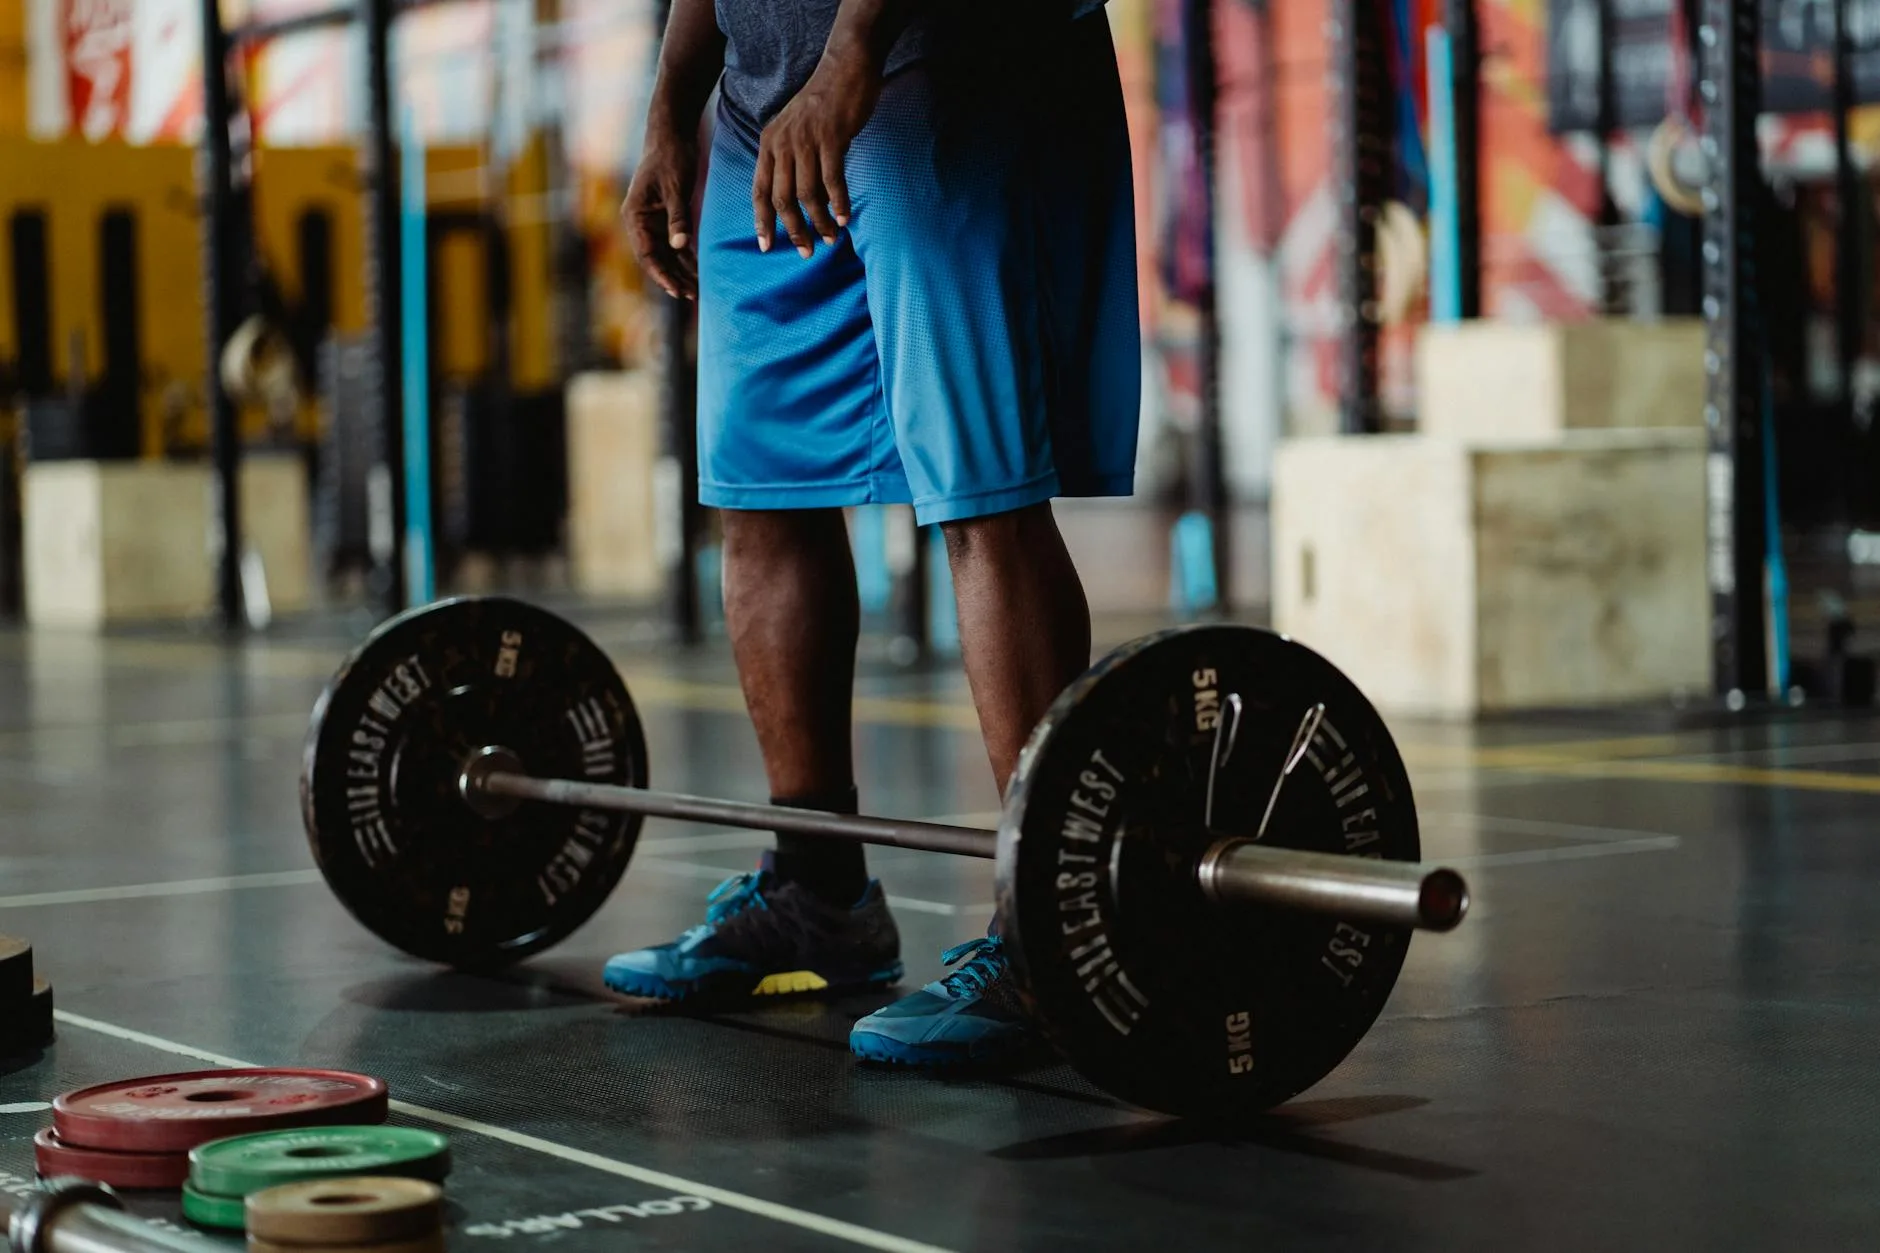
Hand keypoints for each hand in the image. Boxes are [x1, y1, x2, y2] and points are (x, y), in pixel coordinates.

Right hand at [622, 133, 699, 299]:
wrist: (672, 134)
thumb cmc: (671, 157)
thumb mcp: (676, 188)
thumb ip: (677, 218)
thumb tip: (679, 246)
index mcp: (635, 215)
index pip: (647, 253)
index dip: (661, 274)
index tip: (676, 290)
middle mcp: (641, 221)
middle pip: (656, 258)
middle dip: (673, 278)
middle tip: (692, 297)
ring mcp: (653, 220)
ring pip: (666, 253)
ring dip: (680, 271)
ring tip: (697, 291)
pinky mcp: (666, 216)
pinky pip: (675, 243)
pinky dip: (686, 257)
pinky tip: (699, 272)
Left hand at [751, 39, 885, 256]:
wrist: (845, 67)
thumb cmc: (824, 103)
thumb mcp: (798, 131)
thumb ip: (795, 161)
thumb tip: (807, 202)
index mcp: (769, 143)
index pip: (759, 190)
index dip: (762, 221)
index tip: (766, 246)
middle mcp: (782, 143)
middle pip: (782, 198)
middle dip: (793, 230)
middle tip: (806, 251)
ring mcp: (805, 140)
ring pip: (807, 193)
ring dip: (820, 221)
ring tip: (831, 238)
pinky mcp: (830, 137)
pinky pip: (832, 179)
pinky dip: (839, 202)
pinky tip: (846, 217)